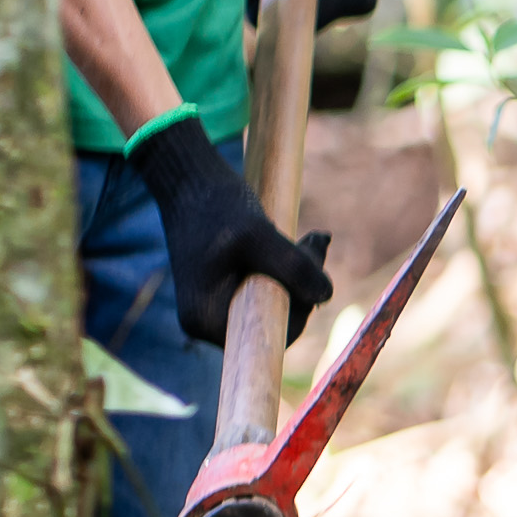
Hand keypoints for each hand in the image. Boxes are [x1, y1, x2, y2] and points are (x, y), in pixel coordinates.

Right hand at [123, 125, 331, 347]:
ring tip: (311, 240)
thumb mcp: (257, 234)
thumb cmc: (215, 205)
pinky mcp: (228, 289)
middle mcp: (207, 321)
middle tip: (313, 244)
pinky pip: (268, 291)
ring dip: (299, 276)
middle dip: (302, 288)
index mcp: (206, 319)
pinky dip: (288, 270)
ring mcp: (217, 306)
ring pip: (276, 304)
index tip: (309, 274)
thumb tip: (326, 296)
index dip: (299, 311)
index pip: (268, 337)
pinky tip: (301, 243)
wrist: (189, 179)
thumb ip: (293, 266)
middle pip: (274, 322)